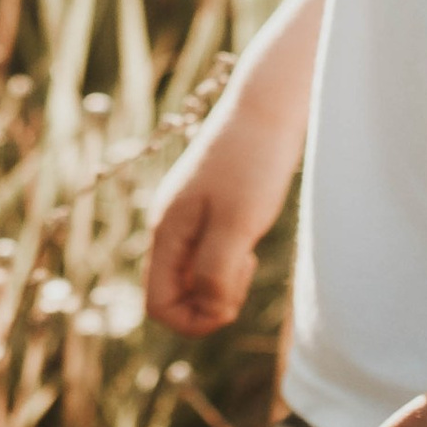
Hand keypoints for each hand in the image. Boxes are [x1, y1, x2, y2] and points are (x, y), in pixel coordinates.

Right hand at [145, 122, 276, 335]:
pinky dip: (230, 261)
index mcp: (167, 231)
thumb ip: (216, 272)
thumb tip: (209, 310)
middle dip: (211, 300)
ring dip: (223, 281)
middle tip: (244, 267)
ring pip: (194, 276)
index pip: (158, 305)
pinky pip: (208, 255)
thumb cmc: (254, 163)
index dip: (194, 319)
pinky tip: (250, 239)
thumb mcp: (238, 224)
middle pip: (175, 293)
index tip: (230, 297)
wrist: (268, 106)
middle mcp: (169, 226)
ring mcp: (187, 216)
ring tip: (249, 253)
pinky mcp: (208, 209)